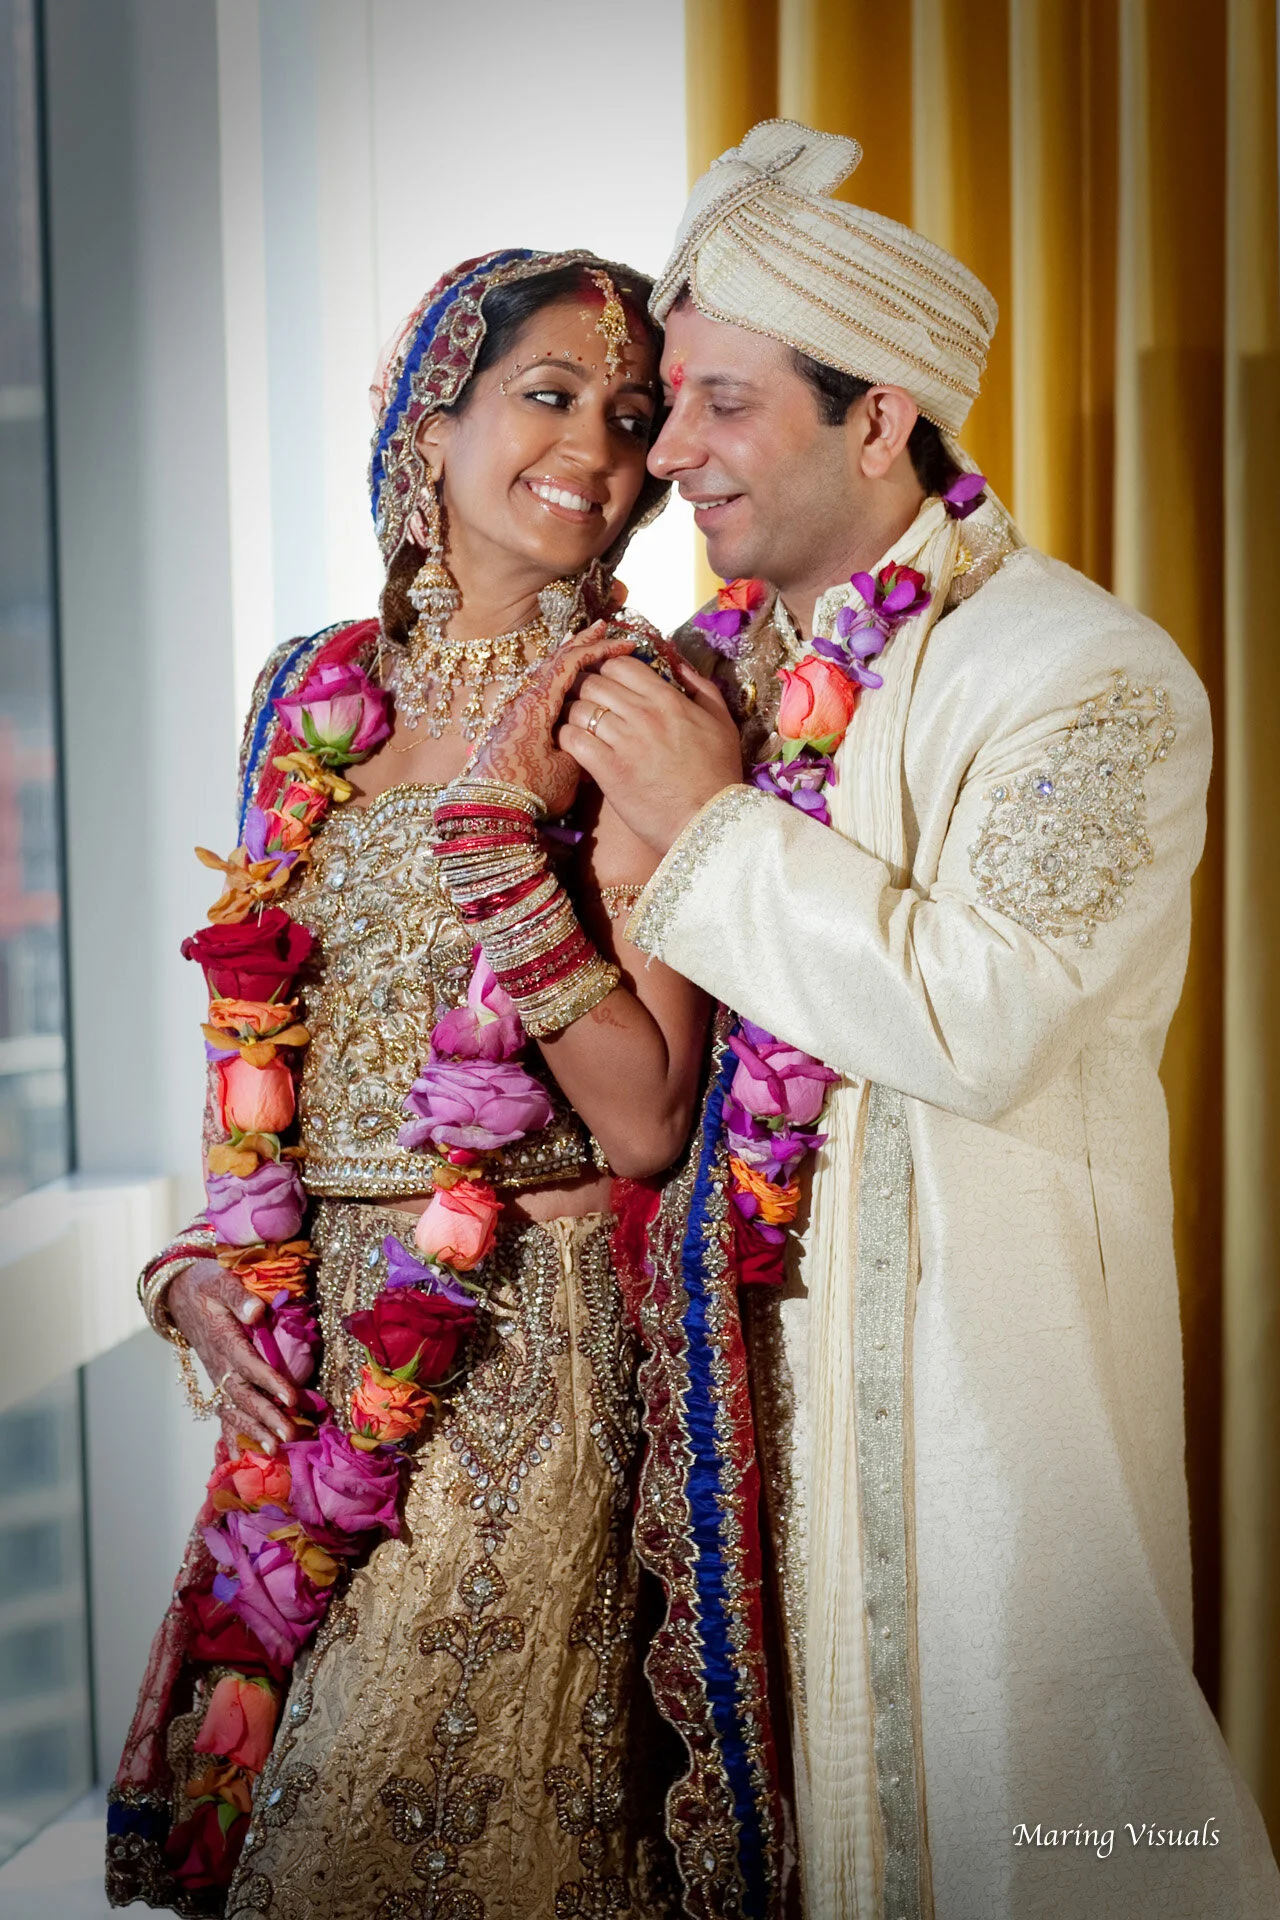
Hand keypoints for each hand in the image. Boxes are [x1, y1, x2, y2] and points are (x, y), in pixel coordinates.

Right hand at [168, 1259, 297, 1455]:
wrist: (179, 1294)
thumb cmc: (206, 1285)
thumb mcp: (220, 1281)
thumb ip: (239, 1296)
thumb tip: (258, 1312)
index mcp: (222, 1339)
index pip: (248, 1364)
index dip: (269, 1381)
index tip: (291, 1398)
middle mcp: (218, 1364)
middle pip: (242, 1396)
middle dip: (266, 1418)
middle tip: (289, 1436)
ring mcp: (216, 1376)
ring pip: (233, 1409)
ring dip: (253, 1431)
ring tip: (274, 1451)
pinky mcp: (217, 1381)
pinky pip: (224, 1411)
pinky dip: (232, 1436)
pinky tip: (240, 1458)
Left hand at [468, 621, 637, 814]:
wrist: (487, 813)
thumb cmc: (530, 793)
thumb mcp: (568, 771)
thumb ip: (584, 744)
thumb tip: (594, 733)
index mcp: (537, 704)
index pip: (570, 663)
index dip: (599, 649)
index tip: (624, 642)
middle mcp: (522, 702)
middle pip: (554, 661)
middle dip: (580, 643)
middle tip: (602, 627)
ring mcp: (514, 713)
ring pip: (543, 676)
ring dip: (566, 661)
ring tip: (584, 649)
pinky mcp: (511, 728)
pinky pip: (538, 692)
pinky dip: (556, 680)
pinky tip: (564, 685)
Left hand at [559, 655, 743, 853]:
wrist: (709, 821)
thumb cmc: (718, 775)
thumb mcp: (722, 722)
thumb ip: (701, 688)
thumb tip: (679, 666)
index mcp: (667, 699)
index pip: (619, 664)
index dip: (607, 670)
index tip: (608, 684)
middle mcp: (643, 714)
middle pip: (592, 682)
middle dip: (585, 690)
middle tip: (588, 705)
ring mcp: (624, 741)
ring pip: (579, 708)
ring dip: (574, 715)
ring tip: (581, 728)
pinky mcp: (608, 771)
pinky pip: (573, 740)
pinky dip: (568, 740)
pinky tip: (577, 748)